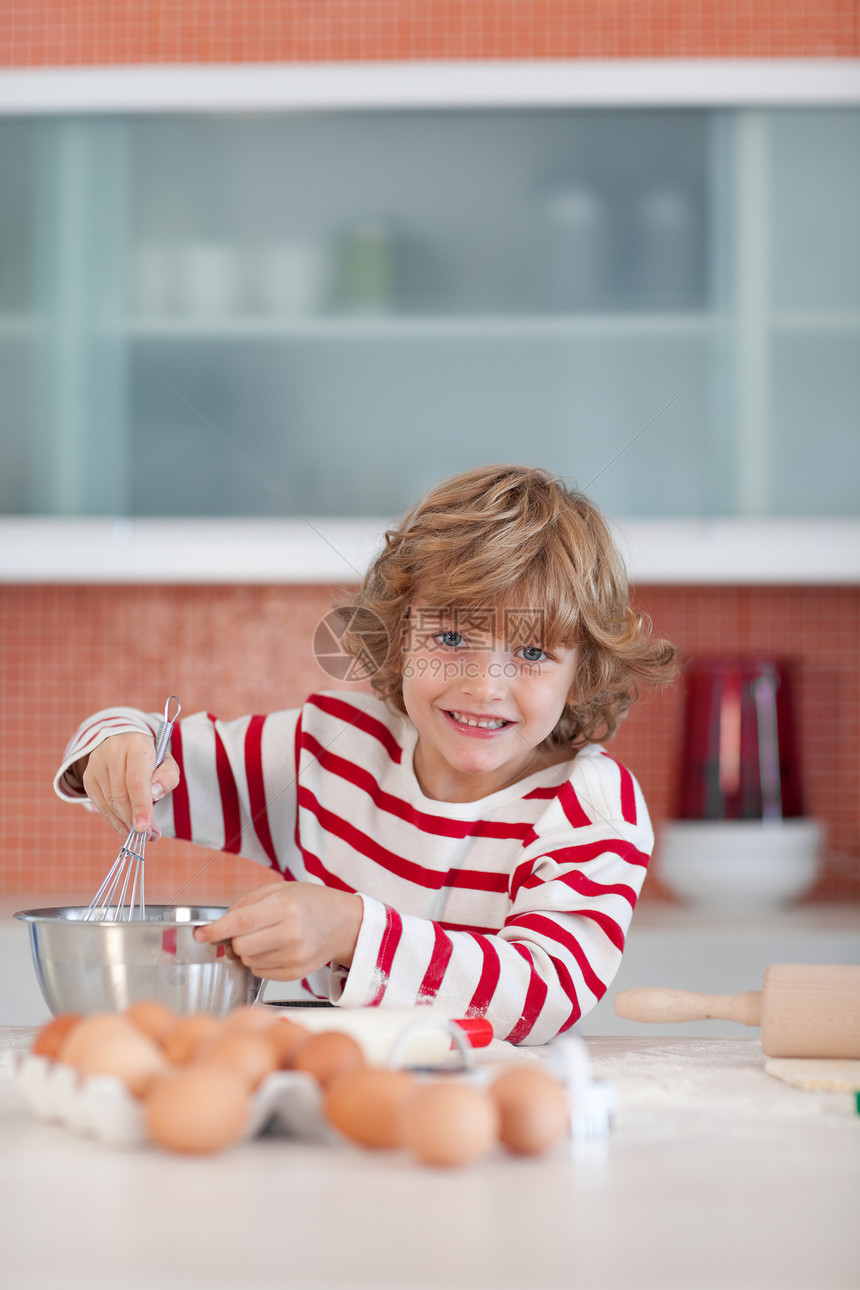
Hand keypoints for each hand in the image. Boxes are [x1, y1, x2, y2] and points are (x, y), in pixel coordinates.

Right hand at [80, 733, 179, 838]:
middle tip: (149, 836)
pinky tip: (126, 829)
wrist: (125, 741)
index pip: (136, 779)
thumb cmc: (151, 757)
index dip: (140, 805)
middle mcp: (112, 751)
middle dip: (134, 819)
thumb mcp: (167, 762)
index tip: (144, 828)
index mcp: (136, 744)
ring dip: (125, 824)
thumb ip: (167, 777)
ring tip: (143, 835)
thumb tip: (155, 794)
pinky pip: (101, 805)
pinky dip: (114, 821)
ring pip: (109, 802)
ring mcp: (96, 763)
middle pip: (121, 794)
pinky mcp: (88, 776)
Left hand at [193, 881, 362, 981]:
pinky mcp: (296, 973)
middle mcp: (291, 933)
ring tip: (265, 938)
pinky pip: (261, 972)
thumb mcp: (280, 889)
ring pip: (249, 961)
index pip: (239, 922)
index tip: (200, 934)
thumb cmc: (311, 902)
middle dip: (235, 940)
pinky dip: (260, 961)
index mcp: (285, 907)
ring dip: (248, 951)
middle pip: (240, 946)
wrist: (344, 923)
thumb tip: (220, 924)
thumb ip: (246, 903)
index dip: (214, 930)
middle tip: (245, 931)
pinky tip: (275, 949)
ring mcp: (295, 956)